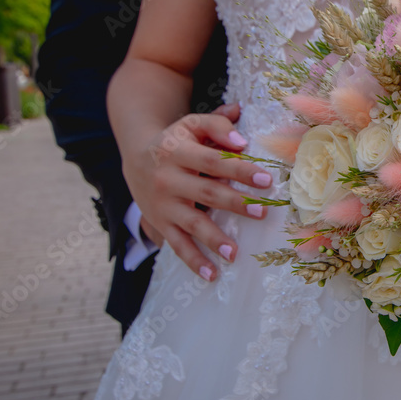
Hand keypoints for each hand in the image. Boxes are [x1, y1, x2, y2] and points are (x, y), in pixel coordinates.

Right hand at [123, 102, 272, 281]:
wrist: (135, 156)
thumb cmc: (177, 140)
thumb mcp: (192, 125)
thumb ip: (217, 124)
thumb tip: (242, 141)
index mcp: (178, 151)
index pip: (213, 162)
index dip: (239, 170)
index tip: (265, 180)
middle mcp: (168, 179)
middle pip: (206, 193)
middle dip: (235, 204)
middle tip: (262, 212)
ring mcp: (163, 204)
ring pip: (191, 223)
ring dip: (214, 239)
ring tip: (235, 252)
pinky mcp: (160, 223)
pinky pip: (177, 245)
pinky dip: (193, 261)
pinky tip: (212, 274)